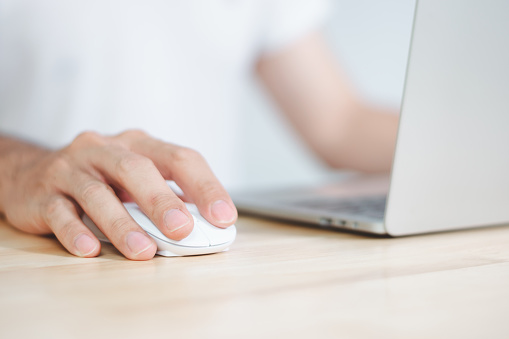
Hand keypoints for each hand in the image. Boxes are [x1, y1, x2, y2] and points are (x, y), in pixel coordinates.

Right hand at [1, 130, 236, 259]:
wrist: (31, 173)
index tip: (224, 217)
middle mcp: (104, 149)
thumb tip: (208, 226)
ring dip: (122, 224)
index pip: (180, 158)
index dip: (205, 186)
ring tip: (143, 251)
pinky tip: (89, 250)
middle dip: (163, 201)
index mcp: (138, 144)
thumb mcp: (135, 178)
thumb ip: (168, 195)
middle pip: (137, 169)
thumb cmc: (100, 179)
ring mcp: (71, 169)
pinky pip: (59, 212)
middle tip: (184, 231)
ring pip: (97, 194)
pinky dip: (75, 232)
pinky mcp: (42, 194)